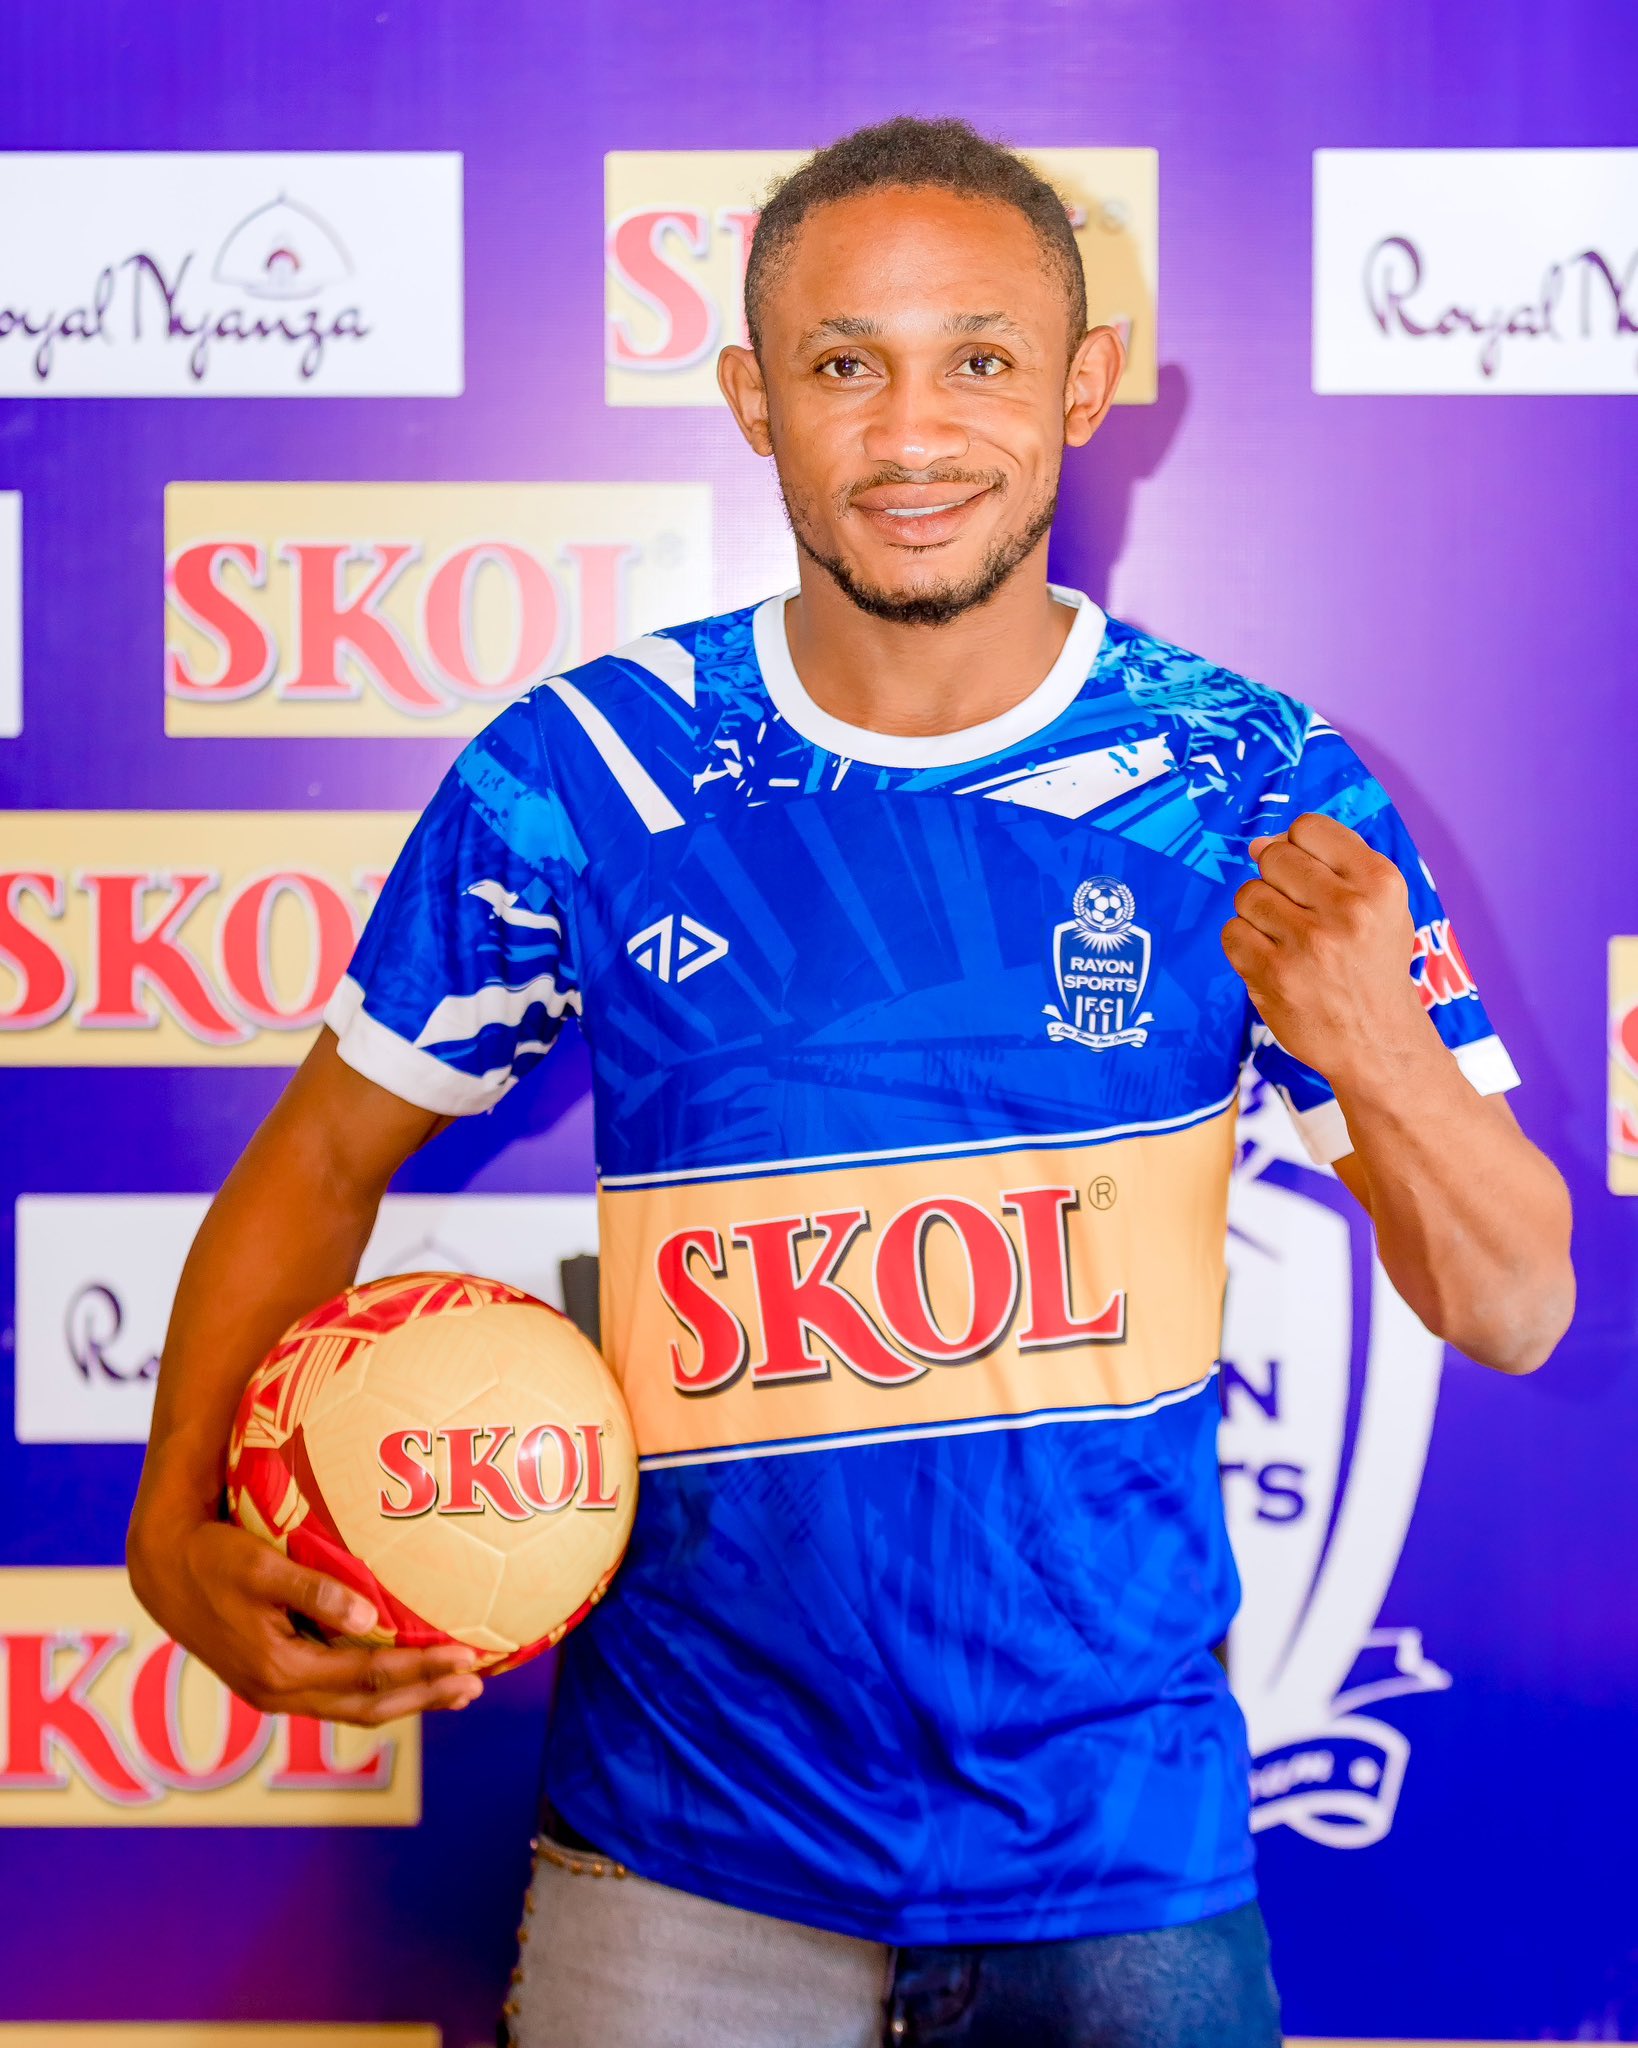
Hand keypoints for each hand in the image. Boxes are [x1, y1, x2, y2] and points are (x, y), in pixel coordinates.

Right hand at [128, 1504, 483, 1725]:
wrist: (164, 1571)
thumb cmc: (213, 1558)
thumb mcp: (260, 1565)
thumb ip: (313, 1591)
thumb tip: (371, 1617)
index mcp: (280, 1669)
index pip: (368, 1675)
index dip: (421, 1669)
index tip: (466, 1657)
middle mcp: (280, 1693)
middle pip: (368, 1705)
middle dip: (425, 1696)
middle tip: (475, 1684)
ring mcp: (276, 1693)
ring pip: (354, 1707)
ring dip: (407, 1700)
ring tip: (454, 1690)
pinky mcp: (275, 1682)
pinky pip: (337, 1695)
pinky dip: (378, 1689)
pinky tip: (404, 1677)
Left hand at [1221, 811, 1431, 1087]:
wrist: (1376, 1040)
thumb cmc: (1372, 963)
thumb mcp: (1380, 904)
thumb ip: (1329, 863)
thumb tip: (1259, 842)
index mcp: (1380, 883)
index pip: (1309, 828)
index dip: (1298, 846)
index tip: (1306, 871)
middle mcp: (1347, 910)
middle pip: (1273, 857)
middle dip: (1275, 879)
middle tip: (1296, 910)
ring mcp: (1308, 944)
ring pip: (1248, 894)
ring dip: (1258, 914)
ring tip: (1286, 938)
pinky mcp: (1274, 975)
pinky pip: (1232, 933)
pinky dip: (1244, 945)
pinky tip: (1271, 960)